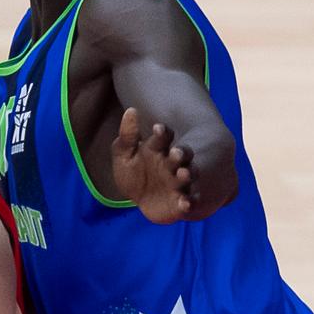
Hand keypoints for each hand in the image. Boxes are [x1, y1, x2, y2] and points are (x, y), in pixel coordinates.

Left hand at [109, 107, 194, 223]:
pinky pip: (189, 201)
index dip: (162, 132)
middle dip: (180, 153)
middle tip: (176, 152)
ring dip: (188, 173)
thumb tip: (131, 110)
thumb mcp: (124, 155)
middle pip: (181, 155)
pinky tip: (186, 203)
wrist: (142, 201)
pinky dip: (190, 202)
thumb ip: (127, 136)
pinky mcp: (182, 202)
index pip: (163, 136)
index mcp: (159, 148)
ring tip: (184, 173)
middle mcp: (173, 163)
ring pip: (188, 175)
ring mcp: (179, 182)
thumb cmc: (134, 174)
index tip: (157, 128)